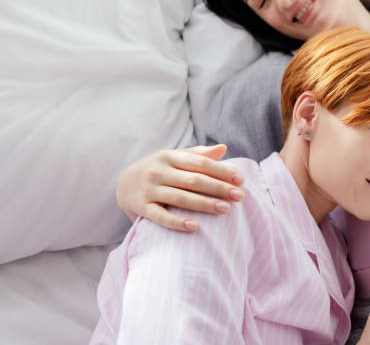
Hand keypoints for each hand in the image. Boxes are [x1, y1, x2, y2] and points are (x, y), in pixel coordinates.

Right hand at [116, 145, 244, 231]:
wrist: (123, 182)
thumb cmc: (159, 170)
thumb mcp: (174, 158)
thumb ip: (198, 154)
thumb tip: (223, 148)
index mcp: (170, 157)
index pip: (200, 163)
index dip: (222, 171)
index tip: (241, 180)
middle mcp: (159, 171)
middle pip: (194, 180)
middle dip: (218, 188)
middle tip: (240, 196)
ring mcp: (149, 190)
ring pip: (180, 198)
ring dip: (204, 204)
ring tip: (226, 209)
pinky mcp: (141, 207)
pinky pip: (161, 217)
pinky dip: (177, 222)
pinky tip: (195, 227)